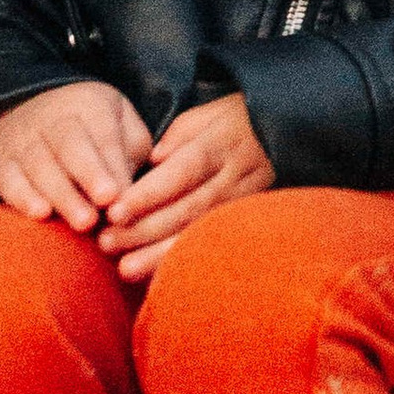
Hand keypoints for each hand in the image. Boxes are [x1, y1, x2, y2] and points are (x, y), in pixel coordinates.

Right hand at [0, 80, 151, 232]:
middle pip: (70, 145)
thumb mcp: (122, 128)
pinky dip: (23, 197)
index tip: (119, 196)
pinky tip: (41, 215)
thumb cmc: (95, 132)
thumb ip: (131, 155)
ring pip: (40, 163)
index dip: (112, 165)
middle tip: (104, 209)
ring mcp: (23, 137)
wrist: (37, 116)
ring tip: (83, 222)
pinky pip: (9, 178)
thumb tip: (134, 192)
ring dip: (62, 195)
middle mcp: (53, 115)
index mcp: (90, 103)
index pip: (103, 133)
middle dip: (88, 177)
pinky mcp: (2, 161)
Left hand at [99, 94, 274, 282]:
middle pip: (189, 207)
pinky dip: (186, 261)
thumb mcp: (207, 115)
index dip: (151, 193)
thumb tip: (153, 161)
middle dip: (146, 229)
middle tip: (107, 243)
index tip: (116, 211)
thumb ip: (177, 137)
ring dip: (161, 254)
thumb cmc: (235, 121)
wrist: (286, 132)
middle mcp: (239, 175)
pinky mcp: (250, 221)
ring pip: (203, 232)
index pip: (185, 170)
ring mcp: (248, 202)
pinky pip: (216, 245)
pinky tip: (159, 278)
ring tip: (125, 269)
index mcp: (224, 143)